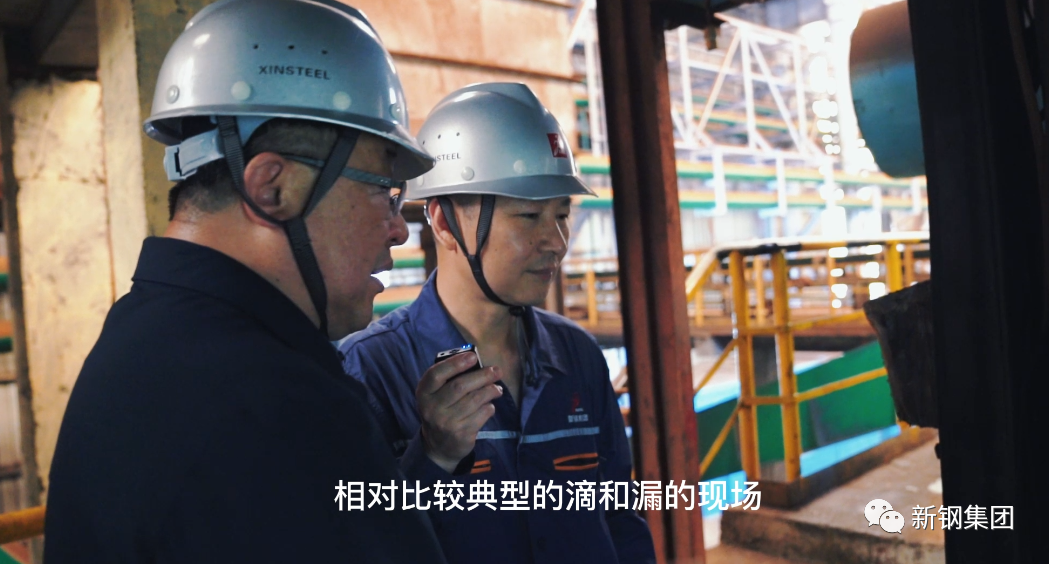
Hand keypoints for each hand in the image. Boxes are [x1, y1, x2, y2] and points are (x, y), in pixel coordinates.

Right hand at [416, 352, 502, 472]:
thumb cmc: (442, 409)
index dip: (455, 363)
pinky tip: (489, 405)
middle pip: (460, 386)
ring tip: (497, 388)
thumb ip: (451, 378)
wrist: (439, 445)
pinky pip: (482, 414)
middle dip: (482, 376)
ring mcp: (446, 423)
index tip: (473, 356)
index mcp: (424, 393)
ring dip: (490, 391)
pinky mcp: (461, 434)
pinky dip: (489, 407)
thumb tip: (477, 362)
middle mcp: (432, 408)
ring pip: (475, 400)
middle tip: (497, 371)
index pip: (436, 374)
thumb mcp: (437, 394)